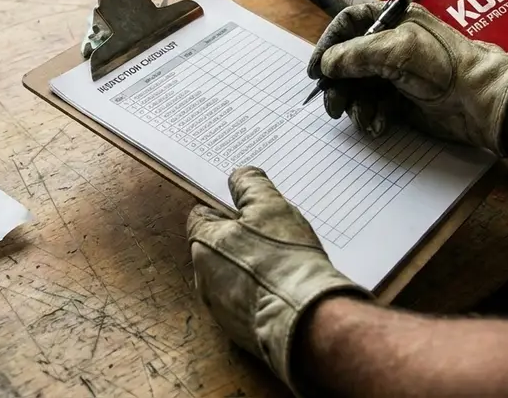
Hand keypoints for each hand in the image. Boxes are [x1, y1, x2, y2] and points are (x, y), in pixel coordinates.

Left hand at [187, 167, 366, 394]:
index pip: (202, 215)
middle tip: (272, 237)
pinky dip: (260, 295)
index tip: (248, 210)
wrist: (305, 318)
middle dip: (240, 240)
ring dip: (251, 268)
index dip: (226, 209)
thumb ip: (251, 185)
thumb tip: (239, 176)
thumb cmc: (285, 259)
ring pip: (231, 277)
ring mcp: (219, 308)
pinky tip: (284, 290)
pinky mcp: (238, 331)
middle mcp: (202, 278)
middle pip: (217, 247)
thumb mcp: (270, 206)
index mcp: (203, 243)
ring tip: (283, 265)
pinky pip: (246, 304)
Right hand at [308, 2, 507, 153]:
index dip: (329, 45)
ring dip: (355, 105)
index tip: (317, 71)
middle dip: (339, 84)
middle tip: (334, 105)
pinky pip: (374, 106)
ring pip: (359, 87)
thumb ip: (356, 54)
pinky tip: (378, 124)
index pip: (348, 24)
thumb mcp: (396, 50)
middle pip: (348, 61)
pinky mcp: (402, 99)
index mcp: (392, 21)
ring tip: (361, 119)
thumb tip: (328, 64)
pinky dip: (372, 116)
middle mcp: (391, 45)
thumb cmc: (444, 66)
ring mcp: (396, 73)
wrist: (480, 101)